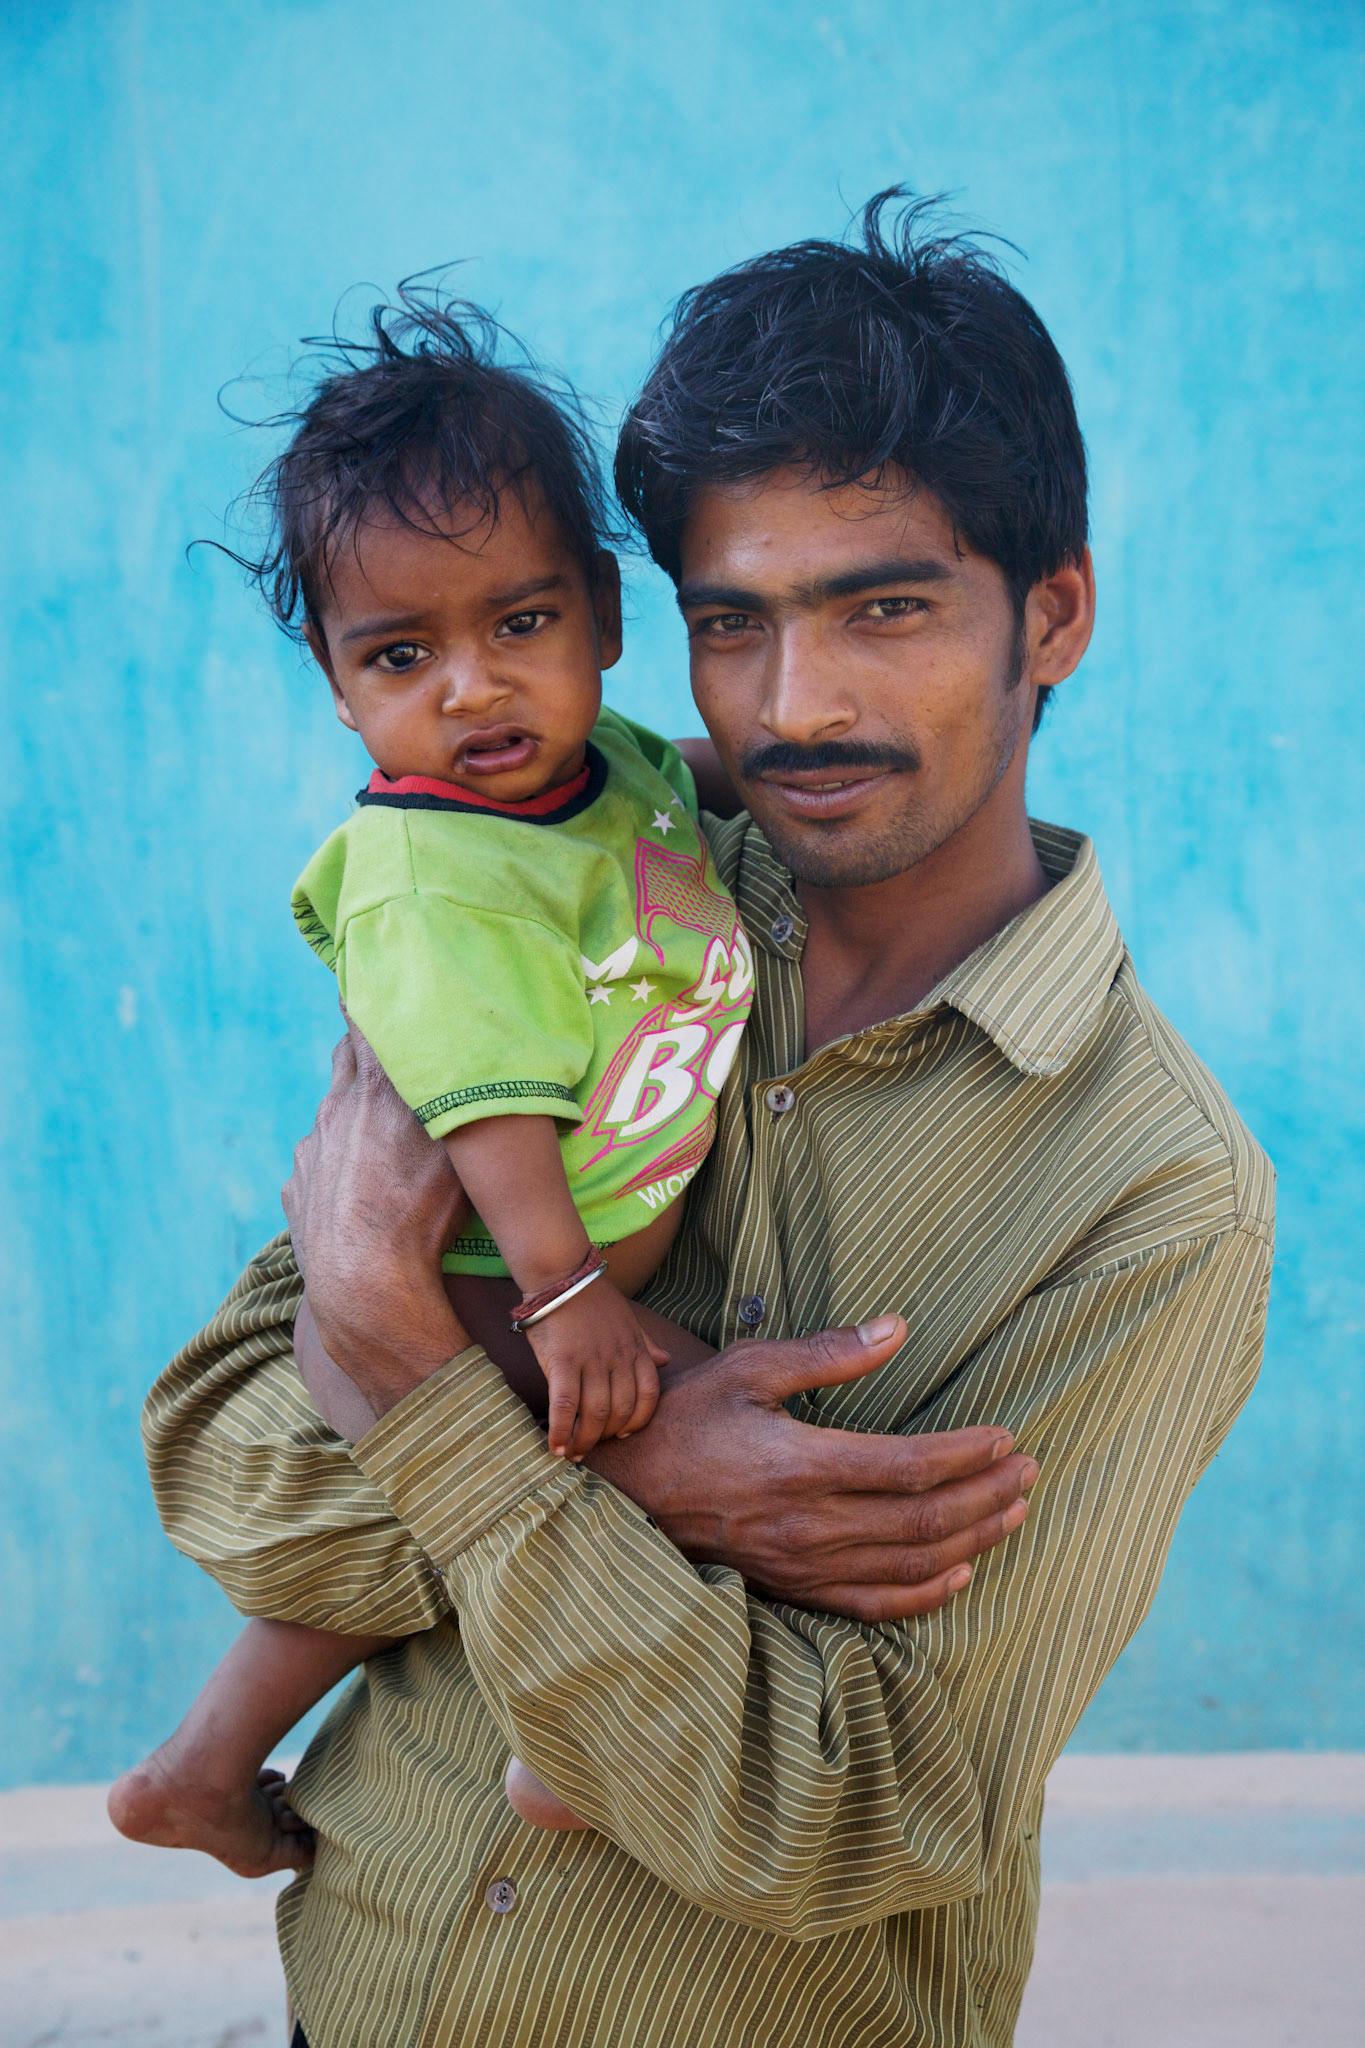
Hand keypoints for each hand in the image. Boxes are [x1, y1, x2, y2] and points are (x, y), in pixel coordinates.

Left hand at [282, 1015, 469, 1412]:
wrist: (367, 1283)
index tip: (372, 980)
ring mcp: (311, 1150)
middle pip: (345, 1061)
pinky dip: (337, 1166)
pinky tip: (361, 1189)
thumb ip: (458, 1098)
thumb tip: (482, 1065)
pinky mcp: (297, 1188)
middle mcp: (335, 1109)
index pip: (365, 1023)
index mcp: (375, 1090)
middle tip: (387, 1048)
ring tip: (382, 1139)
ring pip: (332, 1116)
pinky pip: (318, 1165)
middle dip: (364, 1051)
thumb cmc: (427, 1213)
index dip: (369, 1000)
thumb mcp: (457, 1146)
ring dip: (353, 1117)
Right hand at [528, 1280, 666, 1457]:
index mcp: (635, 1348)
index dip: (637, 1421)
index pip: (648, 1395)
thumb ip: (647, 1343)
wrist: (560, 1273)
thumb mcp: (629, 1318)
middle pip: (621, 1411)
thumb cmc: (592, 1297)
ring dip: (584, 1441)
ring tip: (573, 1453)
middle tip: (592, 1447)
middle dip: (607, 1436)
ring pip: (595, 1414)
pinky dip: (561, 1431)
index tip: (622, 1435)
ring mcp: (591, 1361)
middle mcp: (617, 1358)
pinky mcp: (563, 1361)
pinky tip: (555, 1446)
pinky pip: (565, 1405)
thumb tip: (667, 1360)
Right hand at [589, 1317, 1037, 1622]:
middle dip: (987, 1496)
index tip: (1005, 1436)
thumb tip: (898, 1329)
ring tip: (1013, 1512)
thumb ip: (830, 1354)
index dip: (967, 1455)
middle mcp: (808, 1524)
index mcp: (800, 1463)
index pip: (910, 1467)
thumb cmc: (688, 1416)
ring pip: (909, 1566)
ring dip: (972, 1541)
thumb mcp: (750, 1367)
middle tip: (1029, 1470)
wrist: (624, 1486)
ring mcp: (801, 1566)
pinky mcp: (791, 1591)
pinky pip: (872, 1608)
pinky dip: (924, 1596)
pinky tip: (960, 1575)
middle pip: (923, 1521)